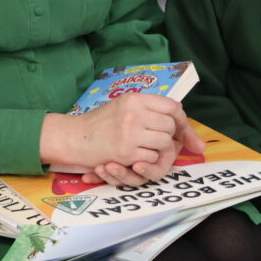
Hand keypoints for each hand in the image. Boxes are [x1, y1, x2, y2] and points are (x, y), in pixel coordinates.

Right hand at [84, 113, 206, 185]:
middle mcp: (134, 113)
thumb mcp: (123, 106)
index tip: (187, 134)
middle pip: (170, 127)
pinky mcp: (126, 152)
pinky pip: (152, 158)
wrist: (73, 138)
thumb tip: (179, 113)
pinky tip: (134, 158)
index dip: (183, 121)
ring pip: (164, 143)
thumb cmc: (99, 124)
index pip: (172, 107)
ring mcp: (130, 132)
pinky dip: (147, 162)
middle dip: (169, 138)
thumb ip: (148, 108)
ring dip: (158, 151)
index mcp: (135, 99)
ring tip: (143, 150)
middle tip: (159, 143)